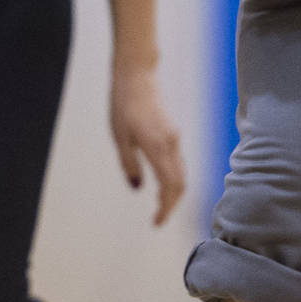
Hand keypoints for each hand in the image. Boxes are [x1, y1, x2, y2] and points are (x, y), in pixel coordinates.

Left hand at [109, 69, 185, 225]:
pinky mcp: (172, 135)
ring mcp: (174, 139)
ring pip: (181, 174)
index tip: (156, 223)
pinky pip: (178, 164)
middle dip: (171, 205)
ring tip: (159, 208)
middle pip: (180, 184)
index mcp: (157, 146)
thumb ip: (129, 164)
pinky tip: (162, 188)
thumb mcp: (119, 138)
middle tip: (157, 220)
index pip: (169, 186)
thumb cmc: (123, 106)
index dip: (166, 208)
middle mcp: (171, 144)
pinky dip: (173, 181)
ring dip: (173, 194)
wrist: (138, 78)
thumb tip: (137, 188)